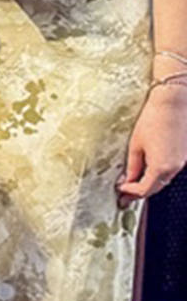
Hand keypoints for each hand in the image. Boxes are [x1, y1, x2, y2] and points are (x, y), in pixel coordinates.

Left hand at [118, 85, 186, 206]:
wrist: (173, 104)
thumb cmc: (153, 120)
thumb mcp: (136, 145)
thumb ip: (132, 166)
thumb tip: (127, 180)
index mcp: (161, 167)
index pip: (144, 190)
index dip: (130, 192)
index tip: (120, 190)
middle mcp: (174, 168)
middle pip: (155, 188)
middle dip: (139, 193)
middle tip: (125, 196)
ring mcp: (181, 163)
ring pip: (163, 181)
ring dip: (148, 184)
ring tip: (132, 185)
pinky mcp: (183, 156)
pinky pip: (169, 171)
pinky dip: (157, 175)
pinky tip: (146, 172)